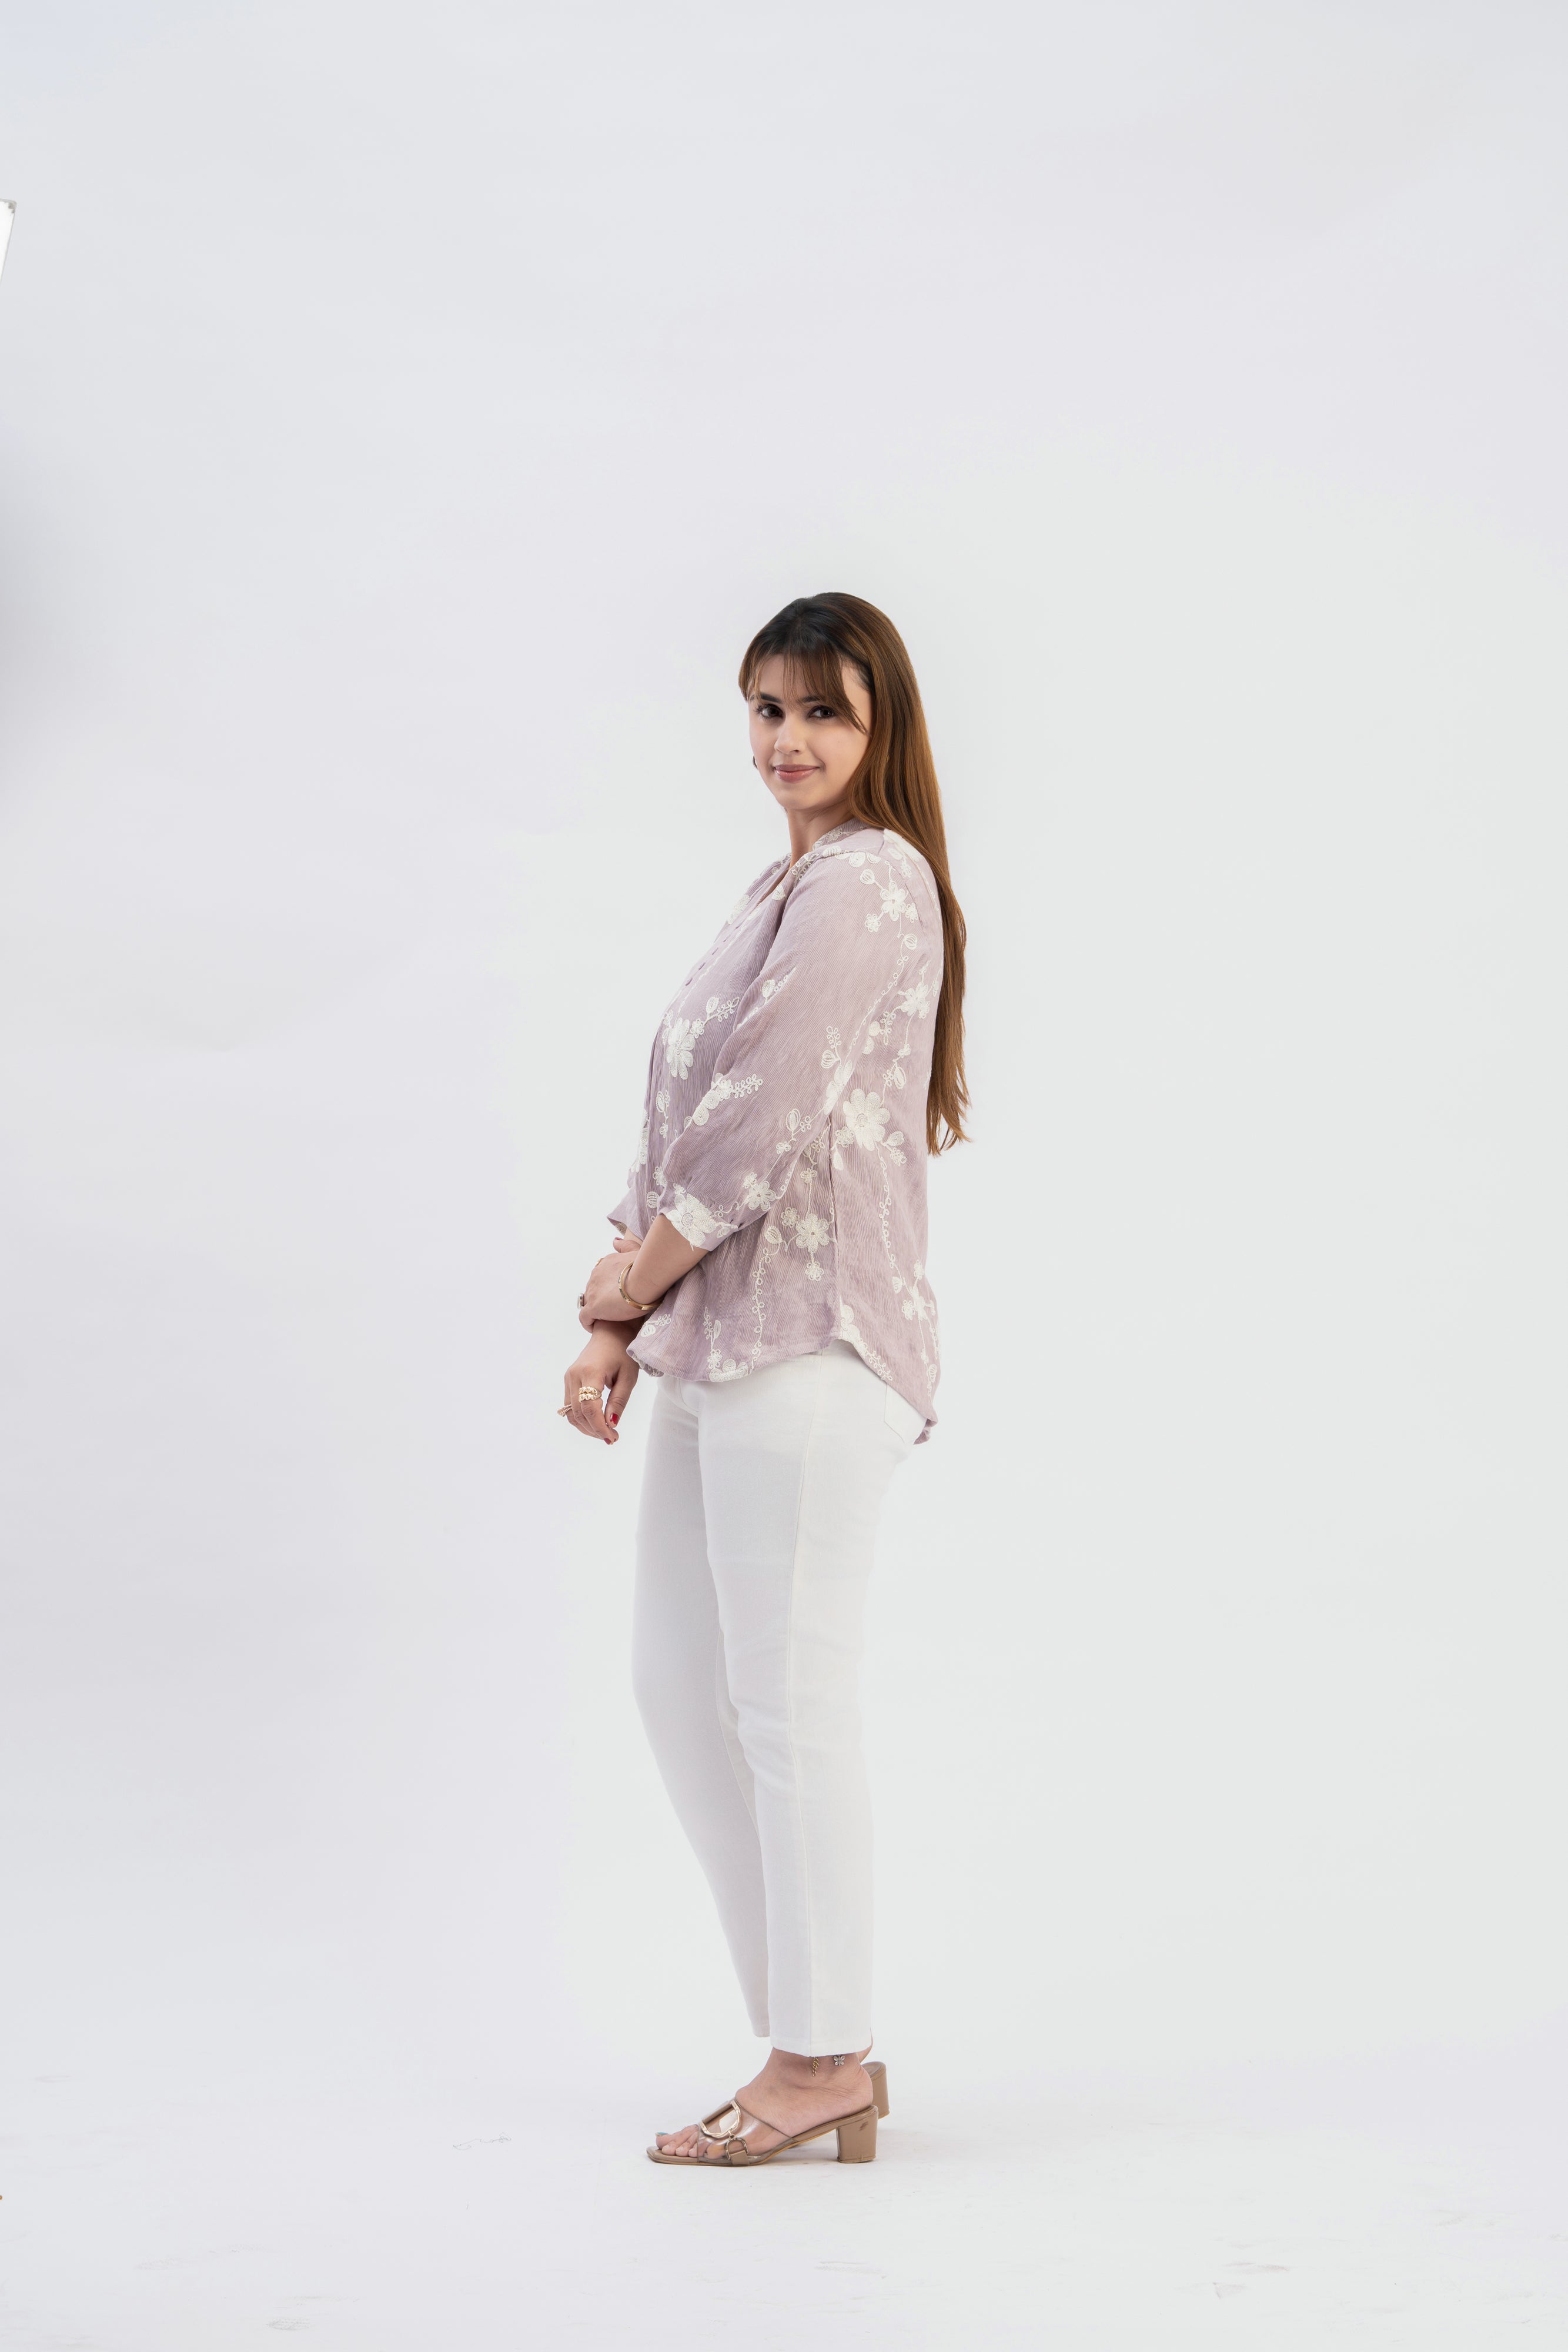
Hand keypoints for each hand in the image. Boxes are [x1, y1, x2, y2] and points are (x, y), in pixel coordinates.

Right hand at [560, 1324, 639, 1443]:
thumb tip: (611, 1424)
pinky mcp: (568, 1380)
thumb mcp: (628, 1377)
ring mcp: (569, 1378)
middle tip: (612, 1438)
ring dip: (586, 1427)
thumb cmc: (623, 1352)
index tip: (613, 1437)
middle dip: (594, 1430)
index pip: (590, 1409)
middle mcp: (574, 1376)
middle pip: (578, 1413)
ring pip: (571, 1413)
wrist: (611, 1332)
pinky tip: (596, 1422)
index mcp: (590, 1372)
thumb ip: (618, 1401)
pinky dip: (581, 1418)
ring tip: (604, 1433)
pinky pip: (570, 1406)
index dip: (599, 1427)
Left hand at [579, 1248, 654, 1329]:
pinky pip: (585, 1318)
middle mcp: (595, 1276)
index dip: (607, 1286)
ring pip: (588, 1303)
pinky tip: (595, 1327)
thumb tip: (614, 1241)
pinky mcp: (594, 1307)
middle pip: (593, 1289)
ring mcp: (593, 1292)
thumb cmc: (645, 1266)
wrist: (644, 1279)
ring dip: (595, 1310)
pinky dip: (588, 1323)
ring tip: (606, 1319)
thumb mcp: (635, 1251)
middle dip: (600, 1298)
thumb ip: (625, 1246)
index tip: (616, 1293)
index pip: (600, 1276)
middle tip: (614, 1308)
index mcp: (605, 1264)